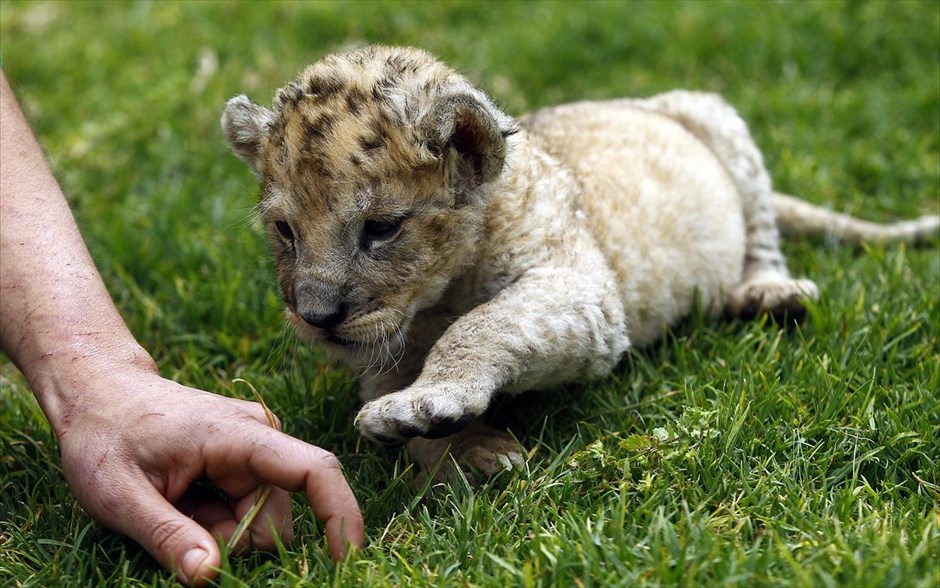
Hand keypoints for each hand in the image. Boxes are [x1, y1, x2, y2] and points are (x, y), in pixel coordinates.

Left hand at [54, 363, 363, 585]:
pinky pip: (245, 513)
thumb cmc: (103, 436)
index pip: (312, 471)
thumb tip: (210, 575)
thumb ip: (167, 535)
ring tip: (171, 509)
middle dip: (234, 542)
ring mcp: (252, 451)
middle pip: (276, 518)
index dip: (339, 515)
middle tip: (175, 525)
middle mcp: (259, 438)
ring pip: (258, 522)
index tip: (347, 558)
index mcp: (238, 435)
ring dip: (219, 535)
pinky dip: (214, 524)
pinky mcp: (243, 463)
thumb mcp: (119, 494)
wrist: (96, 393)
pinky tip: (179, 503)